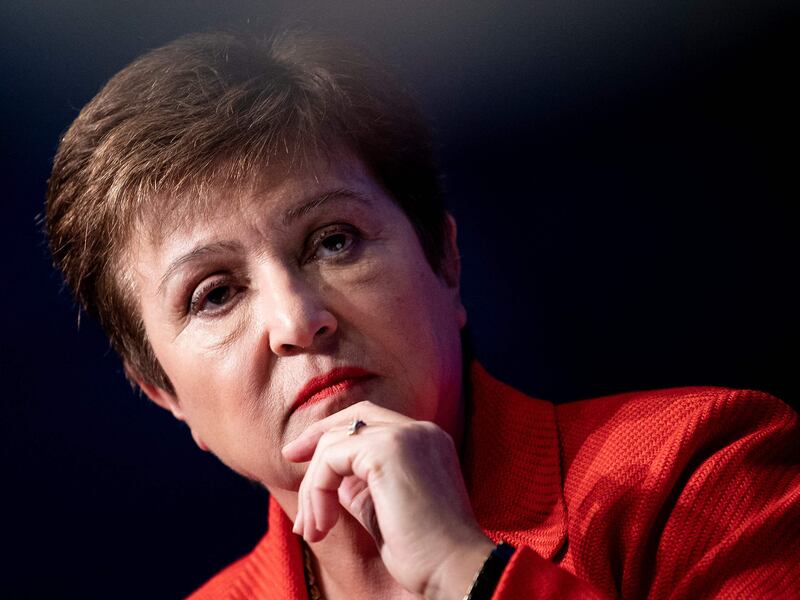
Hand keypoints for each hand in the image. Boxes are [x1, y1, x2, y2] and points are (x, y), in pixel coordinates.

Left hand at [282, 400, 494, 599]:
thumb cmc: (424, 551)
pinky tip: (322, 526)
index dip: (335, 433)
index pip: (372, 421)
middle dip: (316, 436)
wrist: (454, 570)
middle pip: (354, 417)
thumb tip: (327, 478)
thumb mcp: (384, 508)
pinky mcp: (387, 450)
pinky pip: (331, 459)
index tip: (303, 457)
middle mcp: (419, 430)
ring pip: (335, 442)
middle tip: (289, 458)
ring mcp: (405, 436)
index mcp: (426, 441)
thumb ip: (360, 485)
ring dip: (313, 487)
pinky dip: (316, 491)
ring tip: (313, 529)